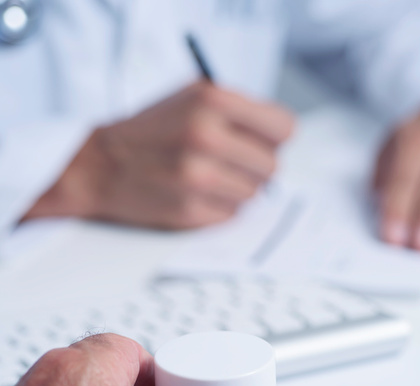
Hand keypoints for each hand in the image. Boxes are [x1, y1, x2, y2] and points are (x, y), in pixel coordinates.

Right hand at [25, 82, 293, 229]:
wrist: (99, 165)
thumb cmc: (152, 132)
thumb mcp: (192, 98)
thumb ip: (239, 112)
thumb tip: (281, 140)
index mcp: (212, 100)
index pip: (283, 128)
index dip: (274, 140)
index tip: (261, 144)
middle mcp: (206, 136)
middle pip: (271, 167)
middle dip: (254, 169)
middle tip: (230, 165)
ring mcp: (197, 176)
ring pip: (253, 195)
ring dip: (236, 191)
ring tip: (208, 179)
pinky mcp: (189, 210)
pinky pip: (231, 215)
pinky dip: (219, 209)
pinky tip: (196, 196)